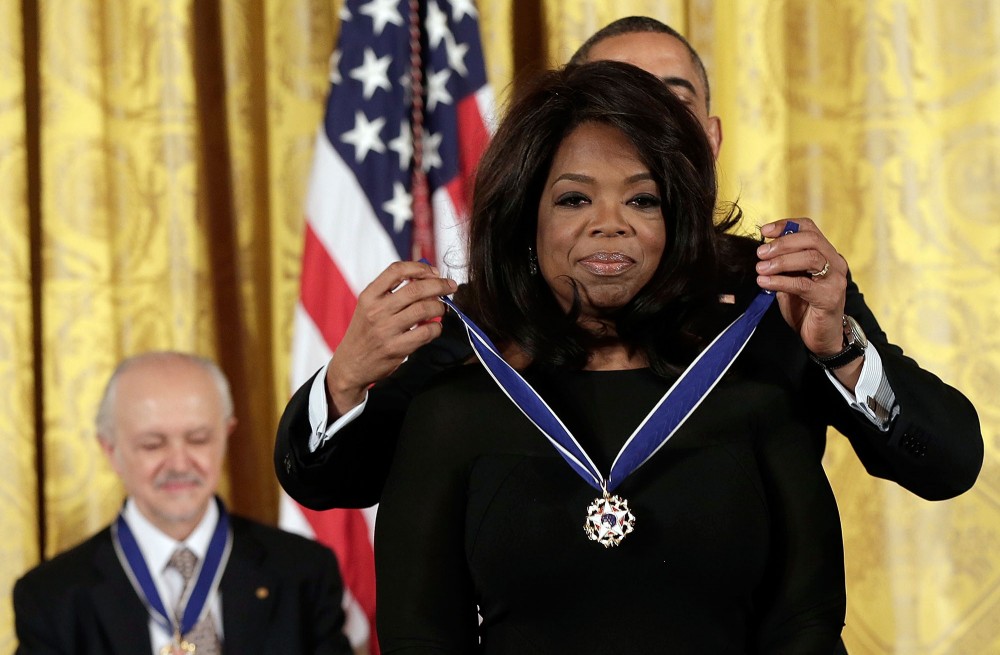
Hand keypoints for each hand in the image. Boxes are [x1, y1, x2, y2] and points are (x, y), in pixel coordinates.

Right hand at [326, 261, 457, 416]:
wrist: (350, 364)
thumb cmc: (365, 332)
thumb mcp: (368, 307)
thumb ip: (391, 292)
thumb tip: (427, 279)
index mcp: (369, 296)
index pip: (396, 270)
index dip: (419, 268)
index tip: (433, 272)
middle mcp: (376, 311)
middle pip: (415, 289)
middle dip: (439, 285)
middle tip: (450, 286)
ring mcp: (385, 330)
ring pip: (424, 309)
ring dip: (439, 307)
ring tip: (441, 309)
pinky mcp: (395, 348)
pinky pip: (425, 333)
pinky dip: (436, 328)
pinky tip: (434, 328)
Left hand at [755, 218, 847, 357]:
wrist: (821, 337)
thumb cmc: (805, 307)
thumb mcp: (791, 279)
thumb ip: (783, 264)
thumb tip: (762, 250)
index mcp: (826, 253)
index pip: (809, 228)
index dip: (786, 225)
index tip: (764, 231)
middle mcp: (835, 262)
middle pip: (811, 239)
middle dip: (782, 243)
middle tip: (760, 253)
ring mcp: (835, 279)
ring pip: (810, 258)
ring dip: (781, 261)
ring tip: (760, 268)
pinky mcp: (830, 297)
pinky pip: (803, 284)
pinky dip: (780, 281)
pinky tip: (765, 283)